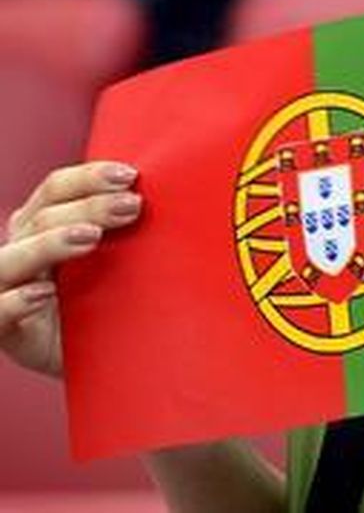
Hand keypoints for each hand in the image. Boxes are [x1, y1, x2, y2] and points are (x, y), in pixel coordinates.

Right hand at [1, 162, 142, 376]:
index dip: (88, 177)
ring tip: (91, 237)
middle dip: (87, 206)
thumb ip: (131, 231)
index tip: (130, 176)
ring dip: (49, 244)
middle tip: (132, 206)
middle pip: (41, 218)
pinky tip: (42, 293)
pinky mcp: (8, 332)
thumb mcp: (123, 261)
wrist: (105, 361)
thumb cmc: (114, 302)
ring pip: (9, 259)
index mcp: (42, 227)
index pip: (55, 190)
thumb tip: (174, 194)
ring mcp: (8, 290)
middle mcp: (20, 252)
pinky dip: (14, 302)